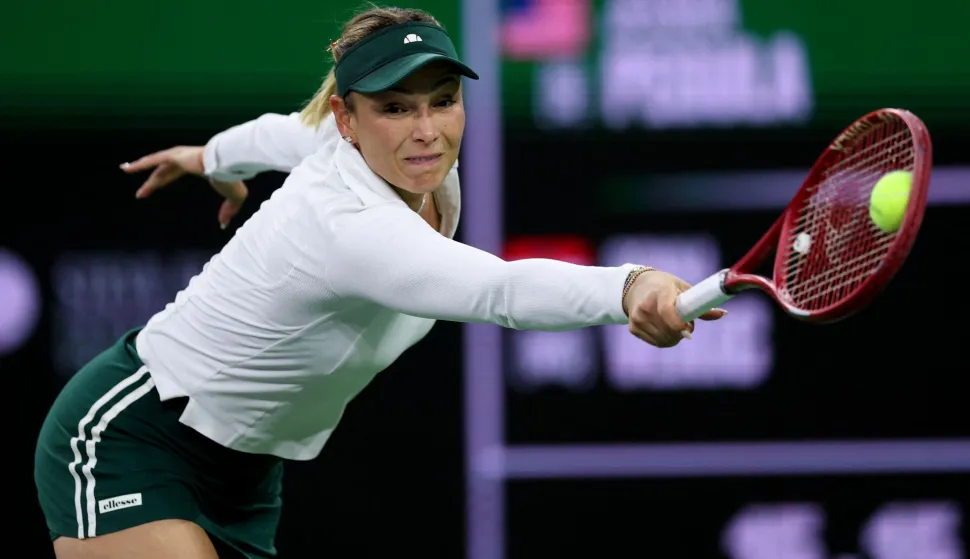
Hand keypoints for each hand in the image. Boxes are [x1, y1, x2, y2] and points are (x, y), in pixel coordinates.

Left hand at [120, 146, 248, 228]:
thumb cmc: (233, 177)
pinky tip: (126, 168)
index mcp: (197, 165)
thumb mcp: (234, 196)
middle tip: (142, 193)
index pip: (175, 172)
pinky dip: (139, 164)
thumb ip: (229, 209)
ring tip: (125, 171)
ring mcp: (178, 155)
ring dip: (140, 169)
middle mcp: (185, 158)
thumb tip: (223, 225)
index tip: (156, 186)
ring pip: (155, 165)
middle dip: (152, 182)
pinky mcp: (174, 155)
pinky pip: (153, 160)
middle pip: (162, 172)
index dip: (164, 181)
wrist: (229, 164)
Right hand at [623, 270, 727, 347]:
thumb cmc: (664, 286)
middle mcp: (645, 306)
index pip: (667, 312)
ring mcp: (637, 318)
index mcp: (660, 292)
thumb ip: (700, 305)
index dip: (679, 325)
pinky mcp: (633, 328)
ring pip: (663, 340)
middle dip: (682, 332)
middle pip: (668, 331)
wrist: (636, 286)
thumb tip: (723, 313)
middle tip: (686, 324)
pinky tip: (664, 328)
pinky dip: (664, 339)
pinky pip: (655, 342)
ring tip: (674, 325)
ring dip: (674, 337)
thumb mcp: (682, 289)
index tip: (689, 329)